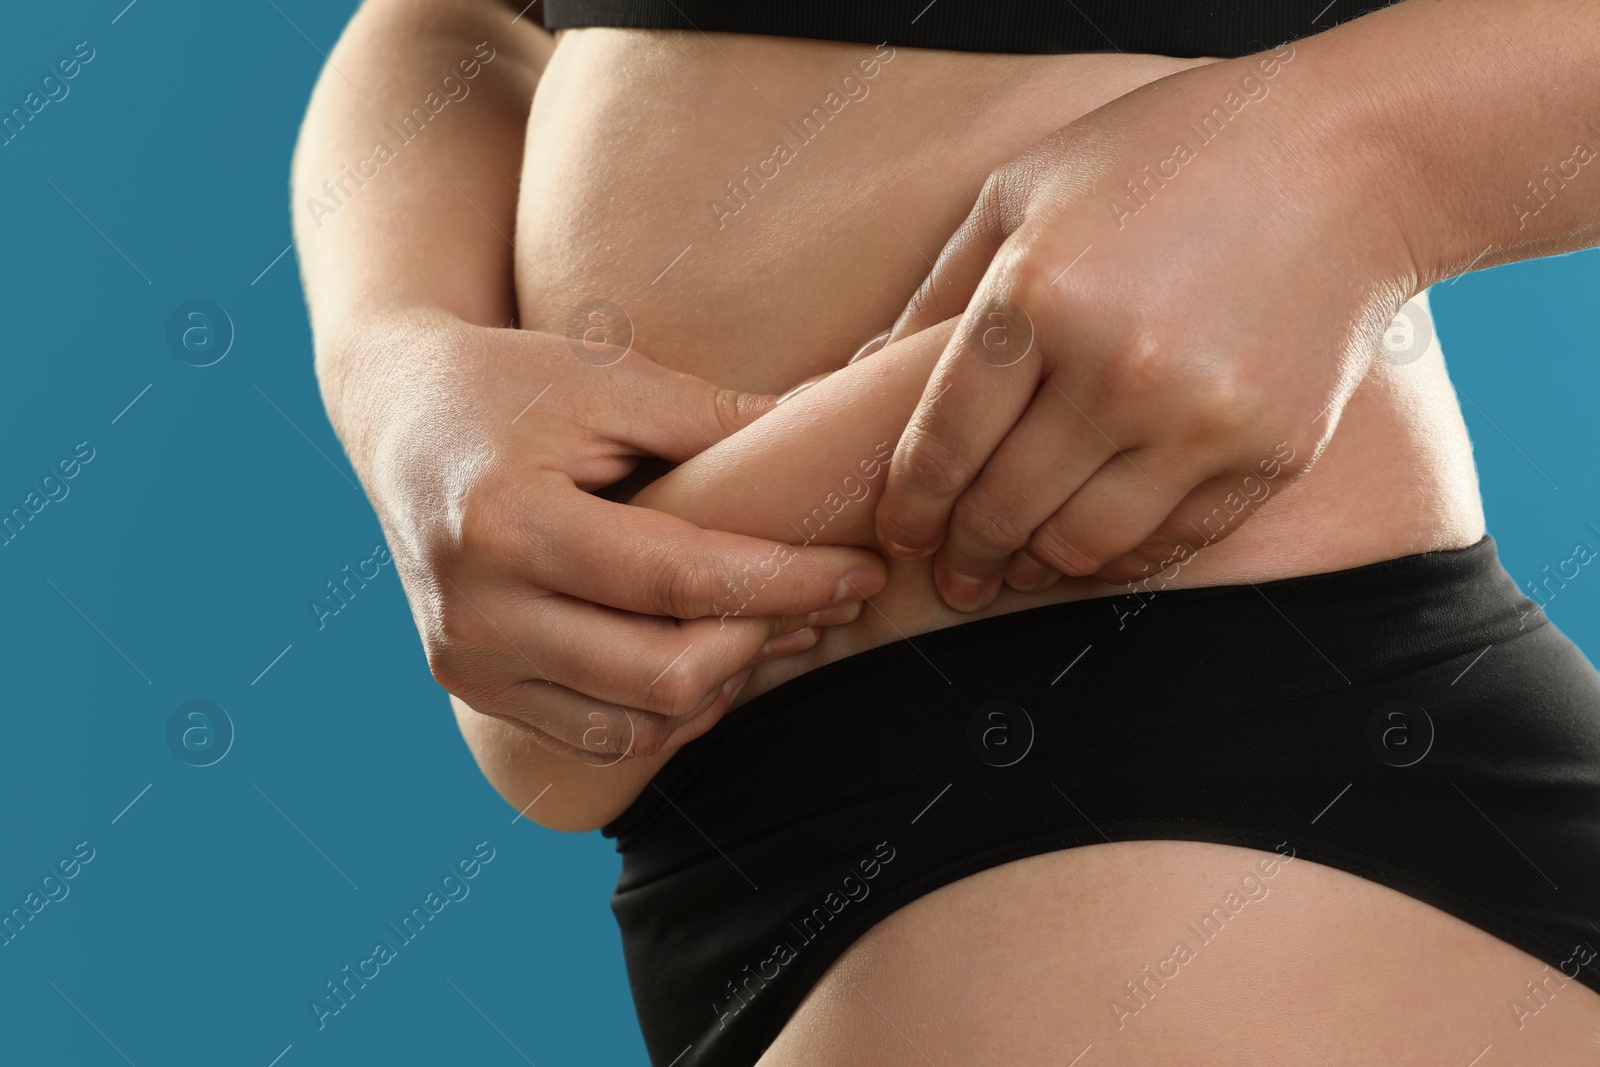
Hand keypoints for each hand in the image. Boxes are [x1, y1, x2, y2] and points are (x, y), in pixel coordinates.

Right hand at [338, 309, 886, 759]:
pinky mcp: (473, 686)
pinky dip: (669, 710)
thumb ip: (717, 418)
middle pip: (660, 675)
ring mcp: (468, 661)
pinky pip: (597, 736)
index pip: (680, 580)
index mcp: (506, 521)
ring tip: (777, 628)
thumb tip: (833, 435)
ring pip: (634, 729)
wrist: (396, 415)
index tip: (862, 570)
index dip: (787, 581)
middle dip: (763, 641)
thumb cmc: (509, 382)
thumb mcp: (610, 378)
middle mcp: (476, 611)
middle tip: (827, 600)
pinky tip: (713, 658)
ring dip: (723, 687)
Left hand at [876, 44, 1419, 608]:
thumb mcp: (1024, 192)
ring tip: (1014, 568)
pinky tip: (1094, 553)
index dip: (911, 504)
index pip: (944, 441)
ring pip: (1082, 545)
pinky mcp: (1270, 450)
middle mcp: (1115, 367)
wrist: (1348, 159)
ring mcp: (1200, 417)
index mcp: (1037, 294)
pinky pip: (1172, 541)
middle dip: (961, 554)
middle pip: (1003, 506)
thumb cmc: (1165, 158)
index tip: (900, 534)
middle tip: (949, 575)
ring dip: (1034, 568)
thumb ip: (938, 289)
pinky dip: (1120, 561)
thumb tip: (855, 374)